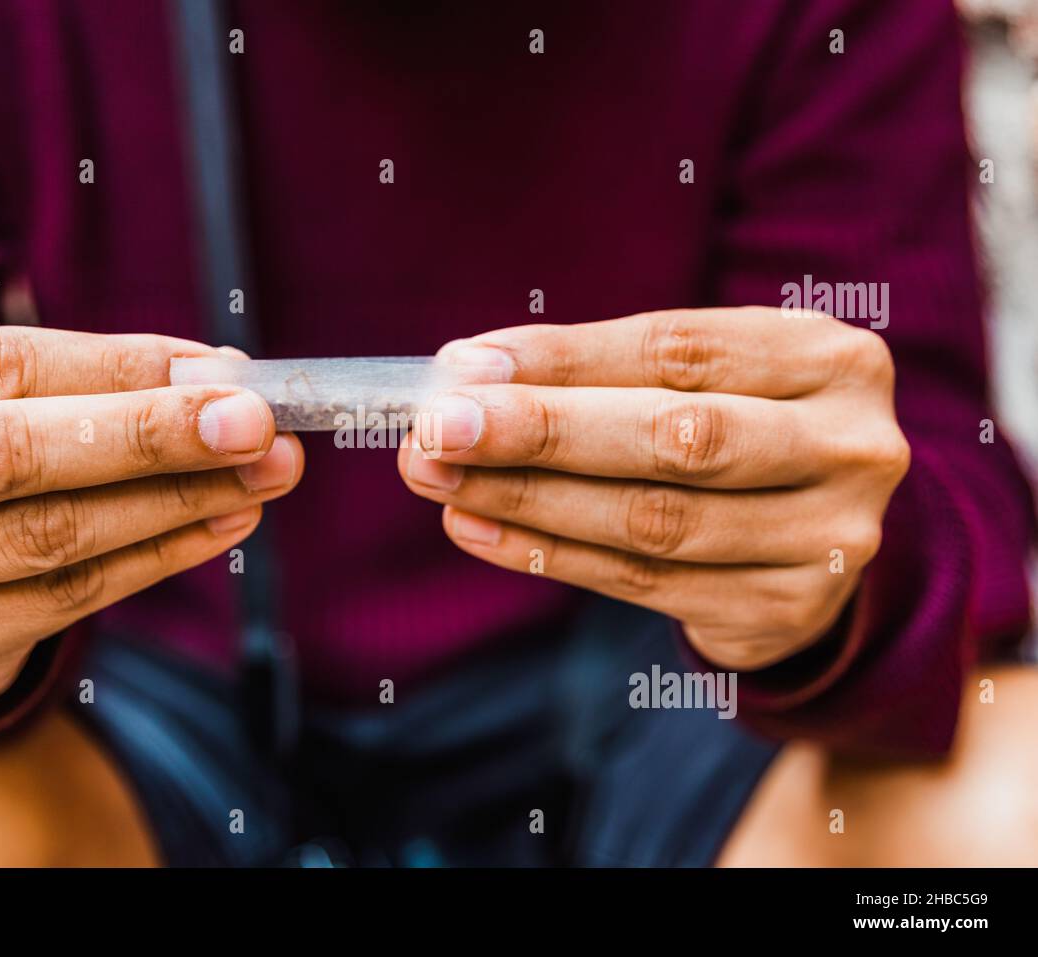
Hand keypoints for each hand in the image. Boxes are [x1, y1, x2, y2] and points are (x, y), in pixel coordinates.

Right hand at [0, 327, 301, 703]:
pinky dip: (157, 557)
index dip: (123, 367)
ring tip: (262, 475)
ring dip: (177, 501)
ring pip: (52, 533)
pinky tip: (220, 524)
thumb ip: (88, 383)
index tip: (226, 372)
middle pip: (14, 452)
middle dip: (151, 435)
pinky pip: (68, 598)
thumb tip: (221, 377)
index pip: (2, 365)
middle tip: (257, 425)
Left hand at [399, 307, 909, 670]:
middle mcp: (849, 447)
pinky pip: (641, 582)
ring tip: (440, 479)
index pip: (678, 349)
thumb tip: (465, 373)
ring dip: (527, 499)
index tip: (465, 368)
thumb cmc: (737, 427)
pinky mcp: (782, 611)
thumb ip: (597, 372)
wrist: (817, 534)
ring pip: (652, 521)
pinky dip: (548, 554)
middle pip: (676, 438)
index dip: (565, 360)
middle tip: (438, 430)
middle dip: (542, 432)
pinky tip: (479, 527)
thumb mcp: (699, 378)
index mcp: (831, 359)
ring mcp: (829, 540)